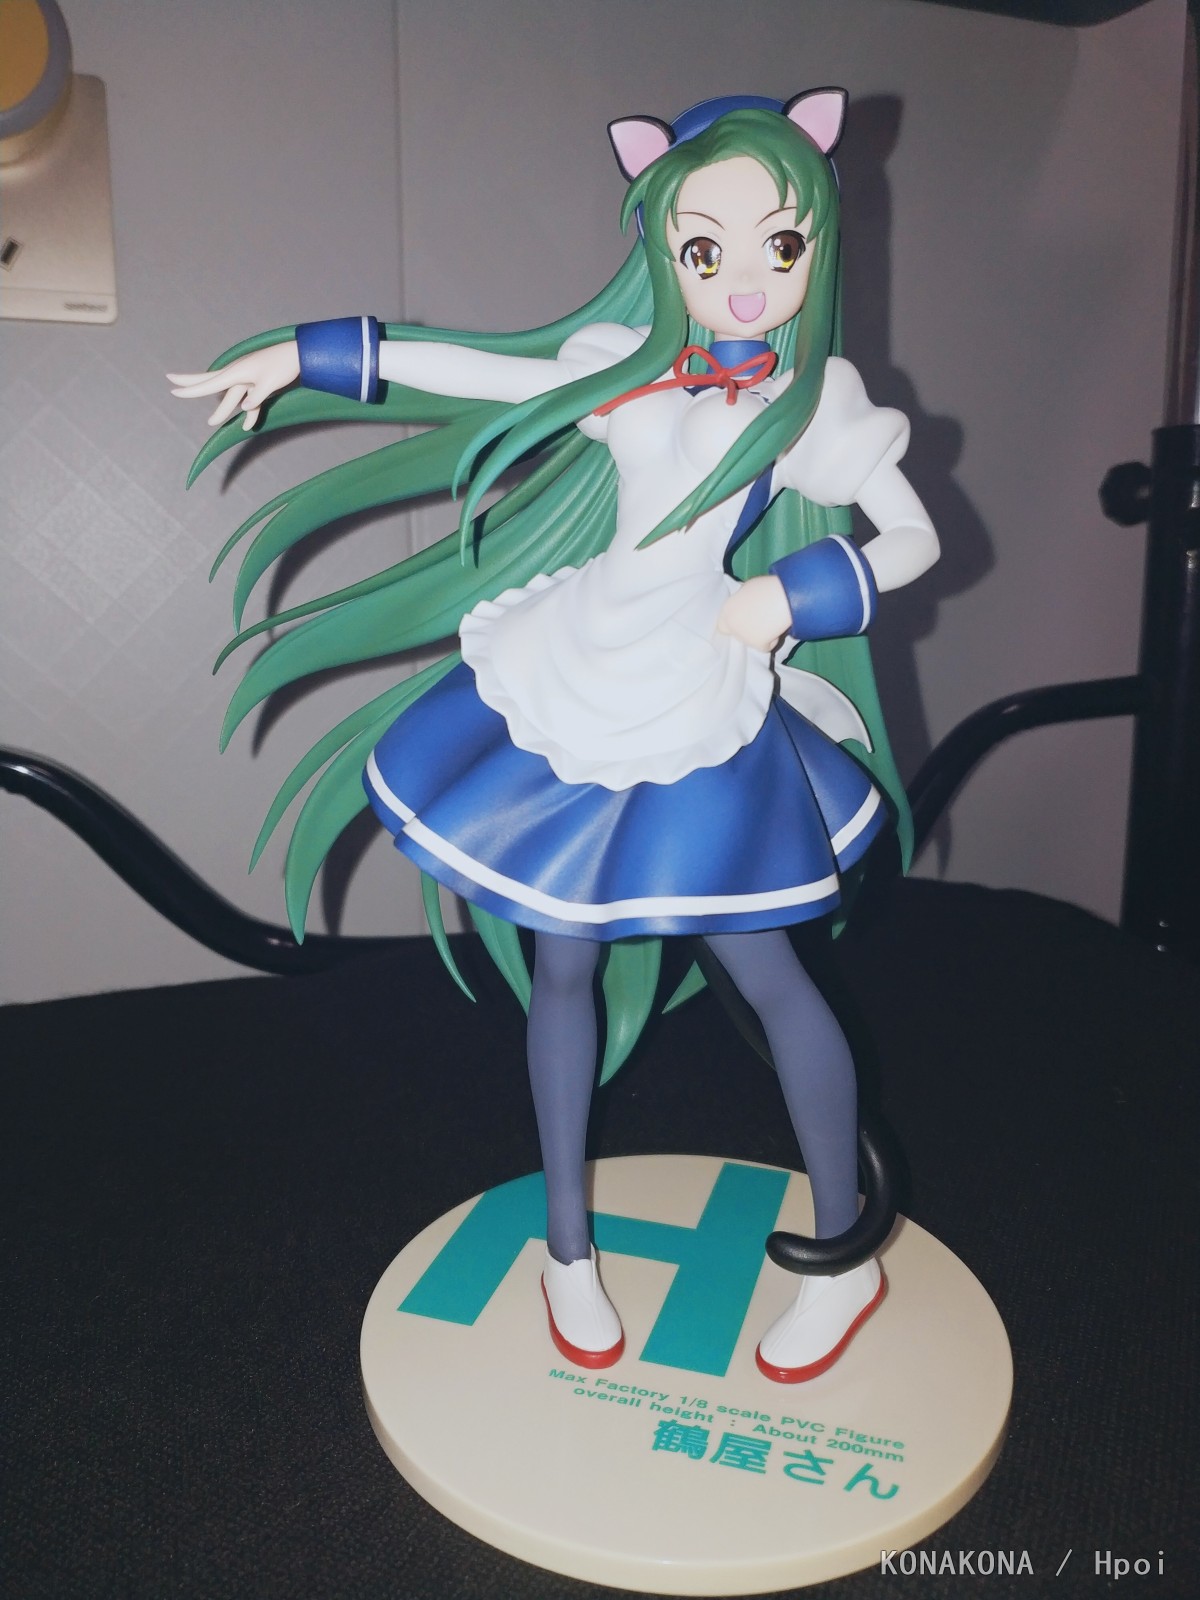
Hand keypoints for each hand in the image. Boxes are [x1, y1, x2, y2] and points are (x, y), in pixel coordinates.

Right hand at [168, 341, 299, 430]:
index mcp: (237, 373)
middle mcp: (237, 373)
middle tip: (170, 379)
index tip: (173, 390)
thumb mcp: (270, 384)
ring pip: (227, 393)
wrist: (298, 354)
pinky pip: (248, 397)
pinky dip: (249, 411)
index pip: (209, 384)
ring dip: (222, 409)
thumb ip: (256, 398)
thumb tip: (243, 409)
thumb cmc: (284, 367)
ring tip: (212, 421)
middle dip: (190, 382)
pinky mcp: (256, 380)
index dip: (190, 390)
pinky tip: (247, 425)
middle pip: (209, 380)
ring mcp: (246, 376)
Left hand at [716, 575, 791, 651]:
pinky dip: (772, 640)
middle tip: (760, 620)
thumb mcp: (748, 589)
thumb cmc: (765, 588)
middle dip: (746, 629)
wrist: (779, 598)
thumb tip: (746, 603)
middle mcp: (732, 626)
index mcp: (727, 610)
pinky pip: (766, 646)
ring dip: (760, 633)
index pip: (722, 624)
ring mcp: (744, 638)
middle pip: (737, 633)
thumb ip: (743, 600)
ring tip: (771, 620)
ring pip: (752, 640)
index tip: (743, 618)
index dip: (734, 622)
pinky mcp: (758, 645)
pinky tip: (776, 628)